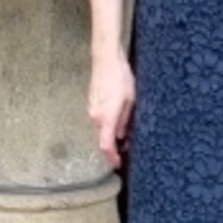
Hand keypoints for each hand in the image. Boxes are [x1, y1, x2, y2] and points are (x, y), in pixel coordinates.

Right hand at [88, 52, 134, 169]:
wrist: (105, 59)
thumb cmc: (120, 77)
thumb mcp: (130, 100)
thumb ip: (125, 121)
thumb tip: (121, 136)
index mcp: (106, 117)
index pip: (105, 145)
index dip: (111, 157)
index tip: (117, 163)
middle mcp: (95, 116)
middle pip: (102, 139)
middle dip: (113, 147)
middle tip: (125, 149)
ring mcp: (91, 109)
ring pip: (100, 129)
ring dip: (110, 134)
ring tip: (125, 133)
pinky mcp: (91, 103)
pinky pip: (99, 120)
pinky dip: (107, 124)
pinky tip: (118, 120)